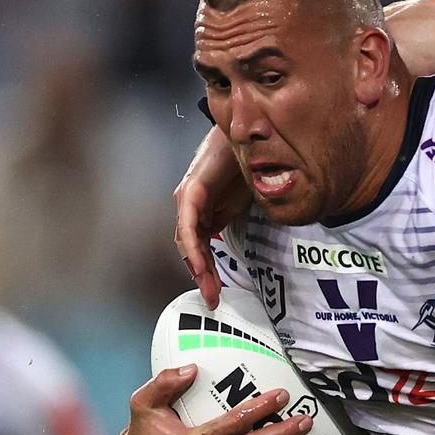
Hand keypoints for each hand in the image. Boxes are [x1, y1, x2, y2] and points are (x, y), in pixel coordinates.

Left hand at [174, 126, 249, 309]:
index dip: (207, 273)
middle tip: (214, 300)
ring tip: (210, 289)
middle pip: (191, 249)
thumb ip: (238, 217)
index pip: (200, 248)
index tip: (217, 295)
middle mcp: (191, 206)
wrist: (247, 133)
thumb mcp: (247, 200)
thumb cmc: (248, 163)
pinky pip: (188, 225)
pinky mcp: (191, 192)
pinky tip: (201, 264)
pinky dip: (193, 247)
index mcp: (203, 210)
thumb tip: (246, 237)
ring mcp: (188, 199)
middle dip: (203, 277)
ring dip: (197, 267)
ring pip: (186, 241)